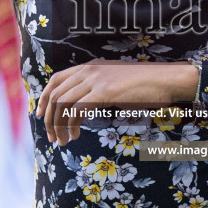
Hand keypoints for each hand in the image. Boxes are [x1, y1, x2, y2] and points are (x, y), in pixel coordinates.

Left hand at [36, 60, 198, 145]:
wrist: (166, 80)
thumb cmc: (146, 86)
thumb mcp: (116, 83)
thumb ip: (99, 89)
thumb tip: (84, 107)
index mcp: (90, 67)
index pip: (56, 80)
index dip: (44, 98)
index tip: (40, 114)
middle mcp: (89, 70)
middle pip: (55, 94)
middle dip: (49, 118)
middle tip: (51, 136)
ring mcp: (96, 80)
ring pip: (62, 104)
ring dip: (57, 125)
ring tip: (62, 140)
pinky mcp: (104, 91)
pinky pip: (76, 110)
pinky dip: (71, 125)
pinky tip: (75, 135)